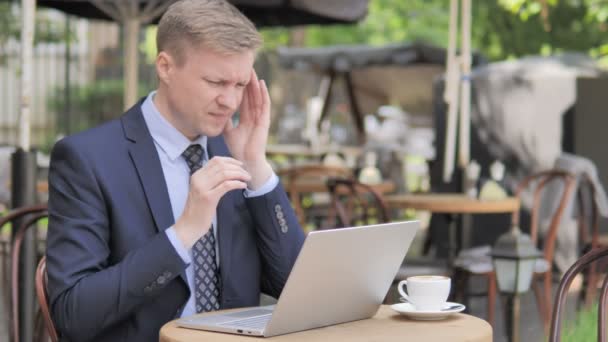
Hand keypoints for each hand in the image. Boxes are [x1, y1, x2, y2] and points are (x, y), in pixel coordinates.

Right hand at [173, 157, 250, 248]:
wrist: (189, 225)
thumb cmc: (199, 209)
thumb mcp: (203, 190)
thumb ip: (211, 180)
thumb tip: (229, 172)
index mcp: (197, 175)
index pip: (215, 160)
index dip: (230, 160)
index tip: (240, 165)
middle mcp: (198, 179)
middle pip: (221, 165)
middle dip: (237, 167)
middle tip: (247, 174)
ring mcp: (202, 188)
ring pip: (225, 173)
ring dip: (239, 174)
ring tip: (247, 179)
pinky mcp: (208, 198)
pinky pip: (226, 185)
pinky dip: (237, 183)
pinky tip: (243, 186)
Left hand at [223, 70, 272, 189]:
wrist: (246, 160)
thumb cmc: (238, 148)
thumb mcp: (226, 130)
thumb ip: (223, 119)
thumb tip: (214, 107)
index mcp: (246, 118)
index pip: (243, 99)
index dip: (239, 87)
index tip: (234, 75)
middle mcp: (254, 116)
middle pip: (251, 95)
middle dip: (247, 81)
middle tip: (243, 67)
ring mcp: (260, 117)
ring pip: (258, 96)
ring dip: (255, 84)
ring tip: (252, 70)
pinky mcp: (264, 120)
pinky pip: (265, 104)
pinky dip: (264, 93)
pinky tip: (261, 83)